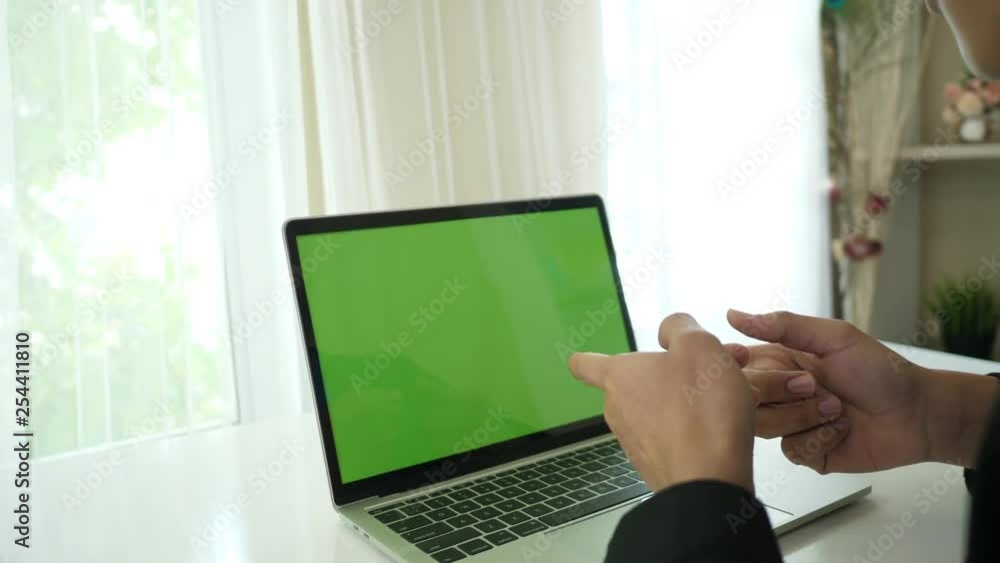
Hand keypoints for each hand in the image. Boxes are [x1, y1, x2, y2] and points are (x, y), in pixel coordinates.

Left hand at [568, 314, 755, 492]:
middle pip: (639, 382)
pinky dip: (695, 426)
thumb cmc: (701, 408)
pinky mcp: (656, 465)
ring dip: (690, 396)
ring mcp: (635, 441)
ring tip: (730, 394)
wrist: (708, 480)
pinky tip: (723, 425)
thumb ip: (680, 327)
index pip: (584, 364)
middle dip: (673, 371)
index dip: (587, 359)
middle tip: (714, 366)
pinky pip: (674, 435)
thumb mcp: (699, 345)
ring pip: (660, 408)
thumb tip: (670, 332)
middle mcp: (618, 409)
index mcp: (619, 376)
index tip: (589, 360)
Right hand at [728, 309, 998, 472]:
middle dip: (781, 394)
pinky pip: (792, 450)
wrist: (917, 414)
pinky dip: (820, 438)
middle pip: (746, 400)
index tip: (758, 368)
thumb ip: (784, 326)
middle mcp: (782, 393)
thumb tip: (735, 315)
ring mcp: (792, 423)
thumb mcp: (834, 337)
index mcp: (781, 361)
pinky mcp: (808, 451)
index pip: (739, 366)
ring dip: (804, 416)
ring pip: (766, 427)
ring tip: (836, 408)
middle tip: (814, 386)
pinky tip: (840, 429)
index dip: (741, 371)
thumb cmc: (881, 371)